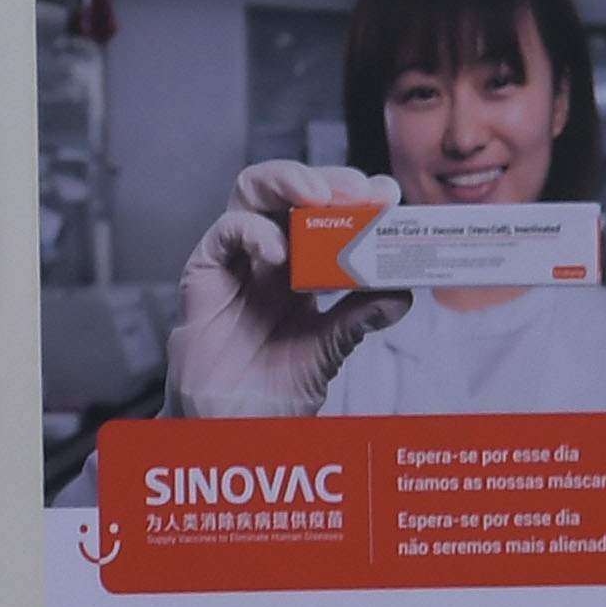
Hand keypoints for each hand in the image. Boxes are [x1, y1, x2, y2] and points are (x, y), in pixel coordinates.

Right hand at [171, 161, 411, 417]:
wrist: (232, 426)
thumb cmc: (273, 388)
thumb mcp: (330, 350)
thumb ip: (359, 319)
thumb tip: (402, 293)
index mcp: (302, 269)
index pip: (329, 216)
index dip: (358, 200)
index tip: (390, 199)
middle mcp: (268, 257)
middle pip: (291, 192)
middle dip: (328, 179)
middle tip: (361, 190)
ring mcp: (235, 262)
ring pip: (251, 193)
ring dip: (286, 182)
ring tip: (318, 196)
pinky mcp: (203, 274)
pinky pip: (222, 233)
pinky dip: (250, 230)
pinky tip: (275, 250)